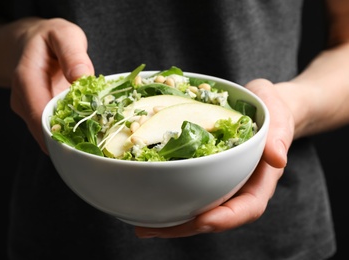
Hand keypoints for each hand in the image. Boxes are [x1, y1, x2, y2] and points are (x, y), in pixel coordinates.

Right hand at [9, 18, 93, 153]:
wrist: (32, 43)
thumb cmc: (50, 38)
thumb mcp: (64, 35)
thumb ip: (73, 53)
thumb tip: (81, 76)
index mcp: (26, 80)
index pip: (38, 115)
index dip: (59, 132)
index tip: (82, 142)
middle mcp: (23, 100)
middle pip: (43, 131)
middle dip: (68, 141)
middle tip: (97, 146)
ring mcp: (29, 110)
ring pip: (47, 134)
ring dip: (70, 140)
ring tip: (96, 142)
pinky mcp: (38, 115)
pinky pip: (53, 129)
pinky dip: (69, 134)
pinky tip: (89, 134)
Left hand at [135, 79, 293, 237]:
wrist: (261, 106)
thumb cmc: (272, 110)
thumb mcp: (279, 116)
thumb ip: (280, 135)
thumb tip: (277, 158)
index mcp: (260, 180)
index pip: (248, 207)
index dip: (226, 218)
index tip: (203, 220)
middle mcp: (238, 186)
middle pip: (216, 216)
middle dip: (187, 227)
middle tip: (155, 230)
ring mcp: (221, 181)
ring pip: (199, 208)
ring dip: (172, 221)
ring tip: (143, 225)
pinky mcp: (206, 172)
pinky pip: (189, 189)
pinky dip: (168, 197)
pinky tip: (146, 200)